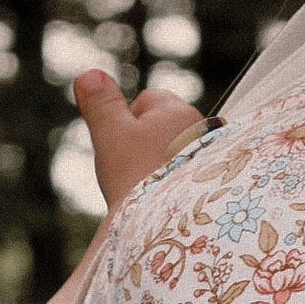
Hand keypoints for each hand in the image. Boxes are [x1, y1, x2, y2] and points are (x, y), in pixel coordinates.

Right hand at [44, 74, 207, 303]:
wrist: (172, 229)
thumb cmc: (137, 177)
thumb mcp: (111, 135)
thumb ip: (101, 104)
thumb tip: (88, 75)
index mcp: (177, 110)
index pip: (146, 101)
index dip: (126, 123)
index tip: (120, 149)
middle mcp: (201, 128)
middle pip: (160, 129)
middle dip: (143, 147)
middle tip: (131, 174)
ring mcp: (211, 157)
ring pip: (172, 155)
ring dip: (159, 169)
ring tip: (148, 193)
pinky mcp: (216, 185)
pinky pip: (186, 178)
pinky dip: (174, 187)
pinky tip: (166, 205)